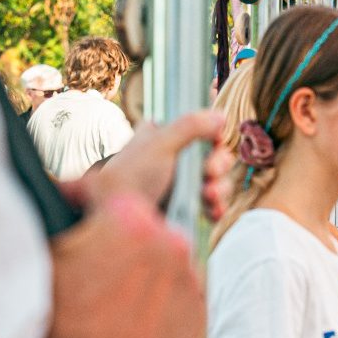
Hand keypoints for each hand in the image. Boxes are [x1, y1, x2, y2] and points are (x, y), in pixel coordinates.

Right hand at [29, 194, 204, 337]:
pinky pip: (177, 294)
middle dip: (115, 237)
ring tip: (110, 299)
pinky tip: (130, 319)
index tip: (69, 209)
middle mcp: (171, 240)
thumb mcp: (48, 259)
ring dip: (140, 269)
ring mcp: (191, 277)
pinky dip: (158, 300)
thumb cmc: (63, 326)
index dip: (79, 199)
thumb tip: (53, 193)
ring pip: (161, 260)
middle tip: (90, 264)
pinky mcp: (200, 311)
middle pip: (138, 224)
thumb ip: (58, 217)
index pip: (103, 189)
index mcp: (131, 217)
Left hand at [77, 111, 232, 221]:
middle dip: (219, 165)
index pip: (201, 128)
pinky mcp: (189, 207)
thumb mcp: (159, 144)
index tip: (216, 141)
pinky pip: (215, 204)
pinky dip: (217, 206)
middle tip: (210, 172)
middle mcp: (178, 157)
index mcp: (167, 135)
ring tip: (208, 195)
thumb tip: (220, 116)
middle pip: (216, 155)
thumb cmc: (130, 176)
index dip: (215, 136)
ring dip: (219, 188)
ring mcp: (184, 183)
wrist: (117, 222)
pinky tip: (212, 210)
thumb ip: (190, 126)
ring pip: (218, 180)